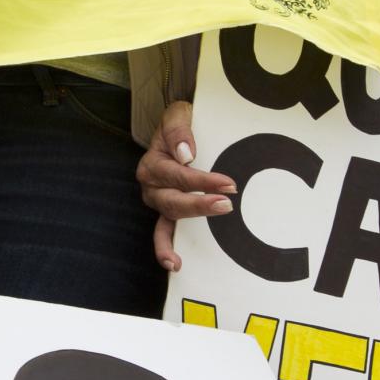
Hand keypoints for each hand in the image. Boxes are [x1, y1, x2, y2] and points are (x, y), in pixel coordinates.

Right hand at [136, 98, 234, 272]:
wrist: (175, 131)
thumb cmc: (178, 125)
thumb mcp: (177, 114)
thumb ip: (178, 130)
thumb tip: (186, 154)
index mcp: (152, 162)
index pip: (178, 174)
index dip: (203, 181)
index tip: (228, 184)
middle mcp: (151, 185)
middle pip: (174, 199)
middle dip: (200, 203)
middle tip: (227, 204)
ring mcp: (158, 201)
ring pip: (170, 216)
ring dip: (193, 220)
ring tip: (211, 226)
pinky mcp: (166, 211)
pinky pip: (162, 233)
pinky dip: (165, 249)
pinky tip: (175, 264)